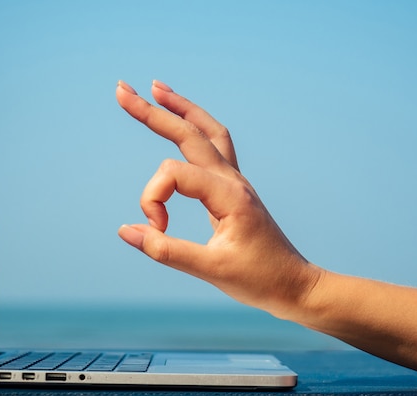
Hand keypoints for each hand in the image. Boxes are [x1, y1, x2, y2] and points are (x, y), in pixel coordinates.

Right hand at [115, 80, 320, 316]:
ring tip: (157, 89)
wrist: (295, 285)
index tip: (156, 229)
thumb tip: (125, 230)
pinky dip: (195, 129)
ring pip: (207, 132)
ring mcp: (235, 181)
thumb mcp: (211, 270)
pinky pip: (215, 147)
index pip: (174, 174)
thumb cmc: (259, 279)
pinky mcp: (234, 190)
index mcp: (229, 194)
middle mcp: (232, 180)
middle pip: (189, 132)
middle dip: (154, 111)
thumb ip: (165, 250)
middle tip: (121, 89)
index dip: (153, 199)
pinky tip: (185, 123)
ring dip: (181, 110)